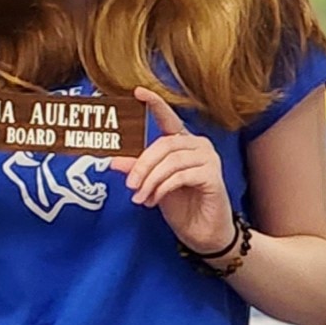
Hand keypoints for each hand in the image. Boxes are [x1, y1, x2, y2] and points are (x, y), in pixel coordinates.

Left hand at [111, 87, 233, 254]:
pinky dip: (163, 188)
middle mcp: (198, 145)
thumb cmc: (179, 204)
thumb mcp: (151, 184)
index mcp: (182, 142)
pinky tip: (155, 200)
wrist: (201, 232)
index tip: (138, 92)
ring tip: (141, 198)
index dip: (154, 104)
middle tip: (130, 185)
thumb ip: (136, 169)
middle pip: (163, 144)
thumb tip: (111, 160)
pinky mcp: (213, 176)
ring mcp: (209, 159)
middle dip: (142, 165)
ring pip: (170, 161)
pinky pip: (181, 175)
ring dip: (150, 181)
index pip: (167, 118)